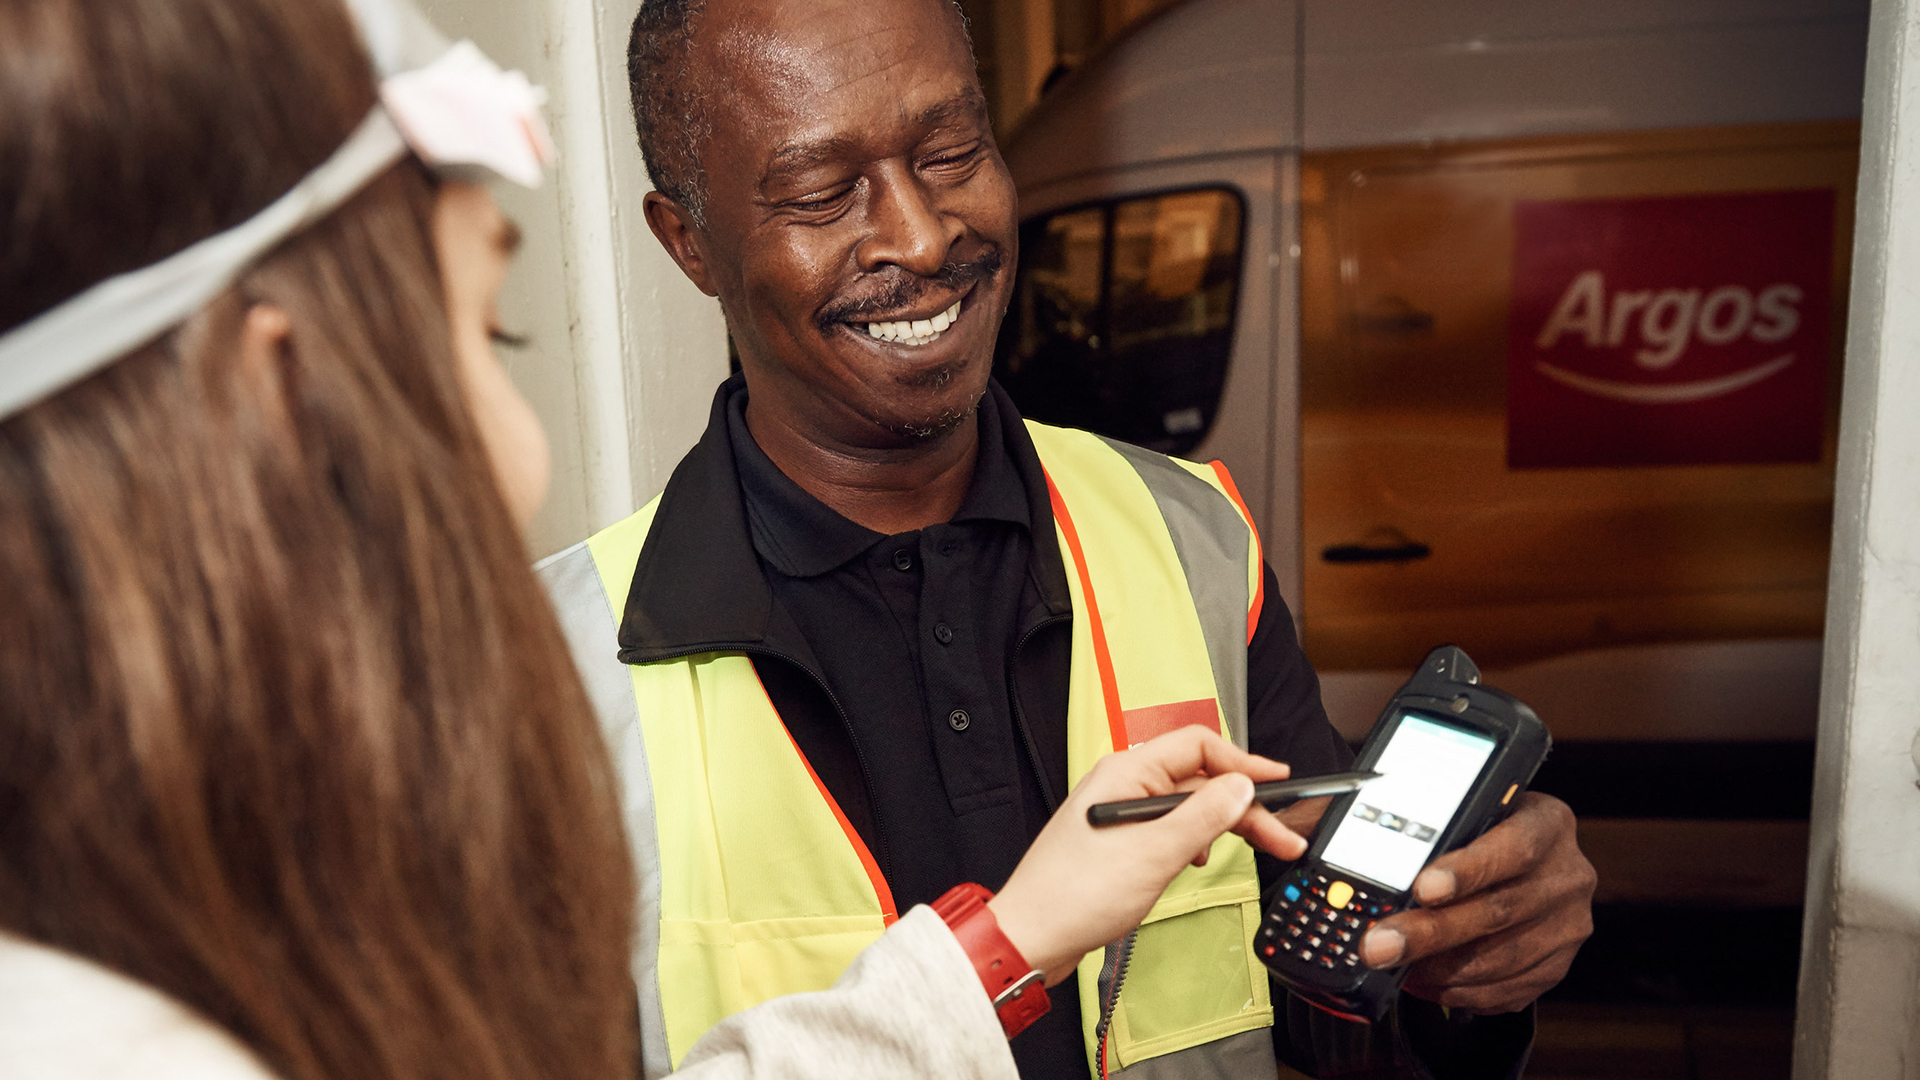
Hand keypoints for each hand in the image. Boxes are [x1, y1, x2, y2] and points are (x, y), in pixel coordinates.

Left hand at [988, 726, 1308, 984]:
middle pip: (1198, 780)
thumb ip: (1203, 817)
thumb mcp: (1155, 853)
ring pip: (1187, 807)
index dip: (1243, 762)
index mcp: (1127, 773)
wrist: (1032, 936)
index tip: (1279, 781)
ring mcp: (1121, 813)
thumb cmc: (1076, 895)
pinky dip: (1194, 841)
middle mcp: (1123, 785)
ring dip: (1221, 825)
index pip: (1198, 746)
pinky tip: (1199, 860)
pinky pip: (1169, 829)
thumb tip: (1242, 786)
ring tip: (1252, 849)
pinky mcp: (1120, 842)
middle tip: (1281, 835)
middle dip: (1243, 805)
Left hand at [1358, 793, 1594, 1013]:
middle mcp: (1567, 874)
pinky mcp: (1556, 966)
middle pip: (1499, 910)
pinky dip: (1457, 990)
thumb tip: (1310, 837)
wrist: (1519, 859)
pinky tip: (1420, 980)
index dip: (1469, 869)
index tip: (1423, 887)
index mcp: (1547, 823)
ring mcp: (1567, 925)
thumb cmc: (1477, 829)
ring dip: (1438, 969)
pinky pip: (1505, 990)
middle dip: (1431, 932)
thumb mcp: (1454, 804)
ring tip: (1391, 963)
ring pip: (1500, 958)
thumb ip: (1397, 815)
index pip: (1514, 846)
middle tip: (1380, 944)